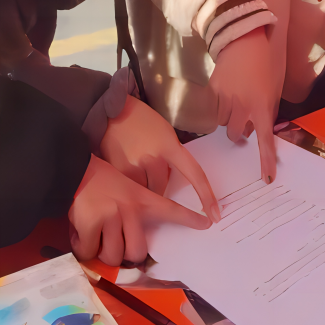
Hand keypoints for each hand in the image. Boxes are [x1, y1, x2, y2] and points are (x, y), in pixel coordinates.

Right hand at [69, 155, 210, 266]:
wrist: (72, 166)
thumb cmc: (99, 179)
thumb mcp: (125, 186)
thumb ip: (134, 207)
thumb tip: (133, 239)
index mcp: (141, 198)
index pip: (170, 208)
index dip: (188, 218)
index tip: (206, 223)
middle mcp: (130, 208)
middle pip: (137, 251)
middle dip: (126, 255)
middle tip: (117, 247)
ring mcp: (111, 215)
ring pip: (113, 255)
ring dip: (103, 253)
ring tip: (96, 241)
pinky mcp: (91, 222)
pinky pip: (90, 251)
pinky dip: (83, 248)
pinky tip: (80, 237)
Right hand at [98, 96, 219, 222]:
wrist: (110, 110)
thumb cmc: (141, 119)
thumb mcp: (165, 133)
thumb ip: (170, 156)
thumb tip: (170, 180)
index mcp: (170, 146)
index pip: (194, 174)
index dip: (206, 196)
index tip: (215, 215)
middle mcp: (154, 158)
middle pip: (163, 189)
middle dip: (158, 184)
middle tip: (148, 168)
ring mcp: (135, 166)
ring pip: (145, 191)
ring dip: (142, 185)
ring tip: (133, 164)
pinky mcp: (117, 171)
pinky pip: (128, 188)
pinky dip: (128, 184)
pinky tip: (124, 166)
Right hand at [209, 31, 280, 182]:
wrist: (244, 42)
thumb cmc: (264, 66)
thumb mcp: (273, 91)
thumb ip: (267, 112)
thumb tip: (259, 132)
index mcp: (262, 106)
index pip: (264, 139)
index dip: (265, 160)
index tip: (267, 177)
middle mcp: (243, 105)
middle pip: (237, 134)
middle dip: (240, 131)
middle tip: (244, 119)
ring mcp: (226, 99)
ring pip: (224, 124)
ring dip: (230, 119)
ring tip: (235, 102)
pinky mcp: (213, 92)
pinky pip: (214, 111)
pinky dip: (219, 108)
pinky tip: (226, 94)